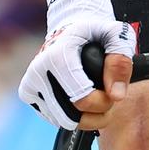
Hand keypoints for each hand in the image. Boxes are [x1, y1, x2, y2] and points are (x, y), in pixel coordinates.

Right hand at [17, 0, 135, 130]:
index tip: (113, 92)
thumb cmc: (94, 32)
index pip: (81, 100)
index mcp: (56, 57)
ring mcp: (30, 84)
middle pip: (71, 116)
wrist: (68, 27)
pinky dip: (73, 115)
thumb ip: (121, 62)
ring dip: (86, 117)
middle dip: (96, 114)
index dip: (104, 103)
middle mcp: (37, 72)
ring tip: (96, 97)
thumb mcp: (116, 36)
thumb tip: (116, 95)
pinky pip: (55, 119)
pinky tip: (81, 98)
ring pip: (63, 122)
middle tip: (107, 97)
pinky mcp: (28, 94)